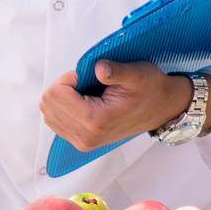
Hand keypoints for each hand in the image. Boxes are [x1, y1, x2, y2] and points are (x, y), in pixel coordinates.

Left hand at [39, 61, 210, 151]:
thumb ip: (116, 71)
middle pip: (48, 103)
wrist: (163, 109)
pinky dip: (64, 106)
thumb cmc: (151, 90)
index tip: (88, 76)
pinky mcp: (80, 141)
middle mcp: (85, 137)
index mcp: (96, 121)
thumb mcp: (137, 74)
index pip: (55, 94)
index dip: (70, 78)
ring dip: (63, 97)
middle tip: (88, 83)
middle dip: (64, 87)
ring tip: (87, 93)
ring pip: (48, 112)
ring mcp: (82, 142)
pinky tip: (83, 102)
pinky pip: (55, 120)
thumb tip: (98, 68)